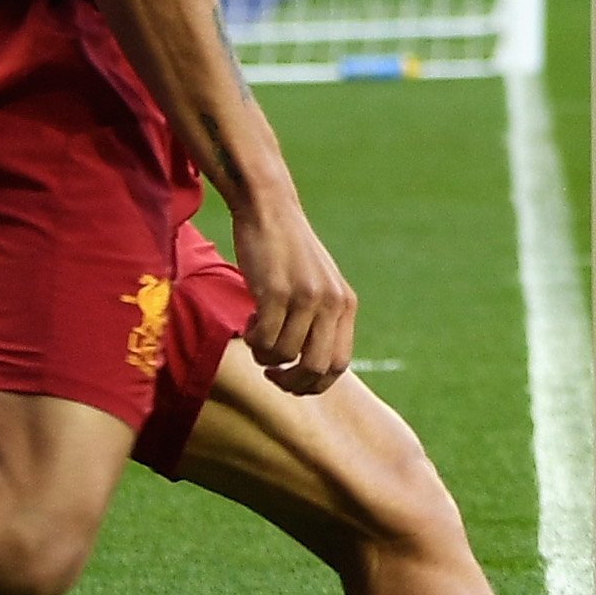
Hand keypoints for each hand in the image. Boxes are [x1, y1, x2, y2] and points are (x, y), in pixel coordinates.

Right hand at [227, 187, 360, 393]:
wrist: (269, 210)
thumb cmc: (287, 253)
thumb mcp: (317, 286)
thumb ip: (321, 321)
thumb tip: (309, 369)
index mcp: (346, 304)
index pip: (340, 365)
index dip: (314, 383)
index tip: (291, 380)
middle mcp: (332, 302)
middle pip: (317, 368)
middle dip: (291, 382)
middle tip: (271, 372)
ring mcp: (306, 297)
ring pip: (285, 356)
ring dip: (265, 354)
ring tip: (257, 331)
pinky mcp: (277, 292)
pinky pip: (265, 339)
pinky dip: (253, 340)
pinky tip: (250, 321)